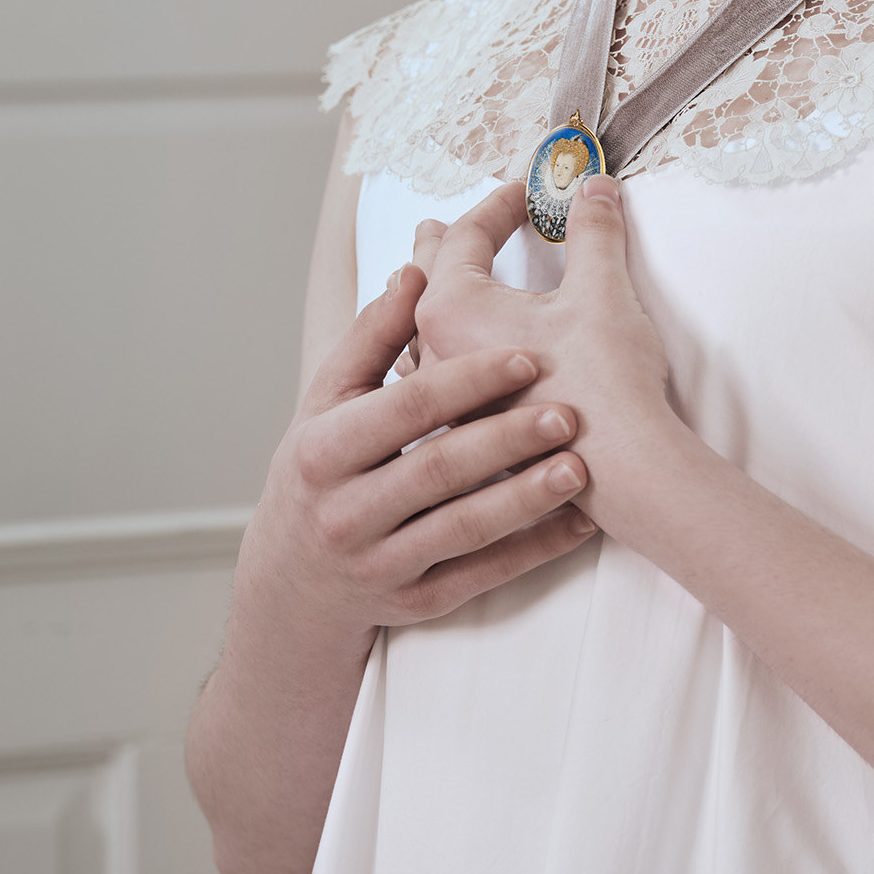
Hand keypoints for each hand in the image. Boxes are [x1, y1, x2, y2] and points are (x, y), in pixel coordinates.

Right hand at [239, 262, 598, 642]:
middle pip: (438, 468)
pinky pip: (481, 577)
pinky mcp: (416, 603)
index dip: (468, 380)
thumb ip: (373, 338)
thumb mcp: (327, 403)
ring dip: (526, 498)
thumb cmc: (320, 471)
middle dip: (506, 439)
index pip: (406, 409)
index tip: (528, 356)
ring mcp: (381, 564)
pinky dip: (532, 550)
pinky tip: (578, 524)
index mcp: (325, 450)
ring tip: (581, 467)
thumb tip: (416, 270)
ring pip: (462, 529)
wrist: (292, 584)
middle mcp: (347, 511)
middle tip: (569, 412)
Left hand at [410, 177, 677, 537]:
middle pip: (427, 281)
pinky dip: (444, 347)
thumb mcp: (602, 290)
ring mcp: (445, 398)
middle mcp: (433, 351)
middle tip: (439, 224)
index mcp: (452, 307)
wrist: (623, 474)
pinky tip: (451, 354)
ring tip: (428, 282)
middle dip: (443, 246)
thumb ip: (594, 231)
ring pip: (423, 333)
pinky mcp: (467, 429)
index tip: (524, 190)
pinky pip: (438, 375)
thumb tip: (594, 188)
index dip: (498, 205)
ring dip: (432, 300)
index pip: (465, 235)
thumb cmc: (606, 382)